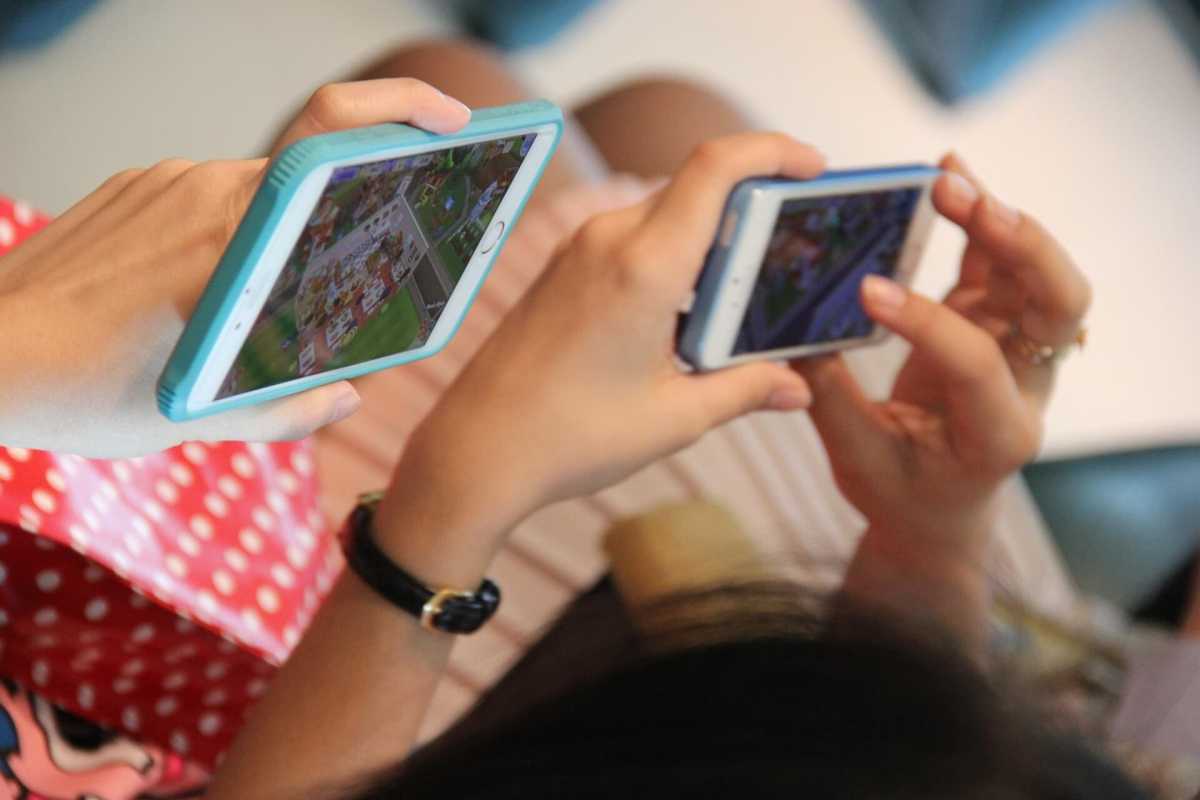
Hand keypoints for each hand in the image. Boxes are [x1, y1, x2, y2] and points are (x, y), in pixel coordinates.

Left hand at [0, 79, 469, 456]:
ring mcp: (164, 179)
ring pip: (257, 193)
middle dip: (344, 210)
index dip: (403, 110)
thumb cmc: (86, 391)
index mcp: (240, 235)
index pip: (334, 135)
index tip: (455, 123)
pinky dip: (224, 238)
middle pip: (309, 173)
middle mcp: (206, 187)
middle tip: (363, 252)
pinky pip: (205, 197)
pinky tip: (196, 292)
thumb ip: (290, 409)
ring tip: (247, 307)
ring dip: (274, 238)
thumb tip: (344, 396)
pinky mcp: (132, 184)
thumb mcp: (203, 419)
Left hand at [387, 134, 824, 548]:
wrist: (475, 450)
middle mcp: (608, 240)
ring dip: (710, 238)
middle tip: (792, 247)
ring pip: (665, 214)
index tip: (812, 167)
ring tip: (742, 294)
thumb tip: (795, 387)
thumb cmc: (570, 437)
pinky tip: (687, 312)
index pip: (716, 167)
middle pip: (697, 187)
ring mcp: (578, 250)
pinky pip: (631, 238)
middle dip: (752, 205)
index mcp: (643, 266)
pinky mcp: (562, 268)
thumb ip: (745, 389)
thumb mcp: (674, 417)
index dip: (772, 150)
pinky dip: (673, 256)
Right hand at [796, 153, 1091, 550]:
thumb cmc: (901, 494)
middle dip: (1021, 246)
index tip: (866, 293)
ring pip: (1035, 272)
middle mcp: (1026, 383)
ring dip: (997, 220)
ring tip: (946, 179)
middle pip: (1059, 304)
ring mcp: (1015, 347)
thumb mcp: (858, 463)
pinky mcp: (993, 322)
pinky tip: (950, 173)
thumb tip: (791, 333)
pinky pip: (997, 262)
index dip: (927, 323)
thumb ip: (829, 399)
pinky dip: (980, 216)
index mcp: (999, 433)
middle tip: (966, 204)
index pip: (978, 361)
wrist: (939, 511)